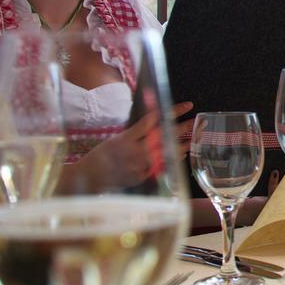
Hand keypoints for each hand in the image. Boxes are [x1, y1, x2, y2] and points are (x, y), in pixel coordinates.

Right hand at [66, 101, 192, 189]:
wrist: (90, 177)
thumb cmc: (102, 155)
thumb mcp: (117, 138)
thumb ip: (138, 131)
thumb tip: (156, 120)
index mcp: (127, 138)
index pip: (153, 121)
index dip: (171, 112)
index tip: (186, 106)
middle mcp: (134, 152)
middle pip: (163, 137)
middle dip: (181, 128)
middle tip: (194, 120)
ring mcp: (139, 166)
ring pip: (166, 154)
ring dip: (182, 146)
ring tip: (193, 139)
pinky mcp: (142, 178)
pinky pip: (161, 167)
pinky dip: (172, 160)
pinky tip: (181, 155)